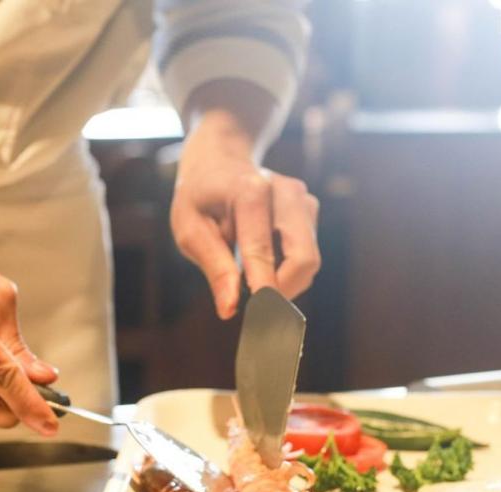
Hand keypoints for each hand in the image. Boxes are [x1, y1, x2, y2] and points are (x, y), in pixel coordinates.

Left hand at [170, 114, 320, 318]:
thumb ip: (214, 267)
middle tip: (257, 311)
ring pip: (308, 261)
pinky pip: (306, 254)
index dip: (265, 291)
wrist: (220, 159)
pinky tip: (262, 263)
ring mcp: (303, 200)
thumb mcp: (190, 229)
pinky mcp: (310, 210)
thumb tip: (229, 308)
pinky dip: (286, 270)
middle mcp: (286, 192)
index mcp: (250, 192)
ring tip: (250, 279)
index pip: (263, 251)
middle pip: (304, 259)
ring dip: (283, 282)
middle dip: (283, 292)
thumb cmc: (200, 197)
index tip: (262, 323)